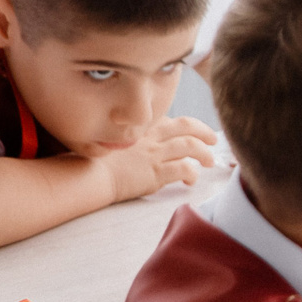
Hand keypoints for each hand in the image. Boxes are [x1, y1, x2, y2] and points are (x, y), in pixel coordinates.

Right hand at [99, 116, 217, 201]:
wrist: (88, 174)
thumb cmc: (95, 161)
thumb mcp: (114, 142)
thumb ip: (131, 140)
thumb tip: (140, 146)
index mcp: (141, 129)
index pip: (171, 121)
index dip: (187, 126)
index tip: (193, 132)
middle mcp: (151, 138)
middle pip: (186, 126)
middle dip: (204, 131)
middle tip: (213, 139)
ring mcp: (154, 155)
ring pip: (190, 146)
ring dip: (204, 153)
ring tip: (209, 161)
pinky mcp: (155, 173)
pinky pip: (183, 169)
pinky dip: (192, 173)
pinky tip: (191, 180)